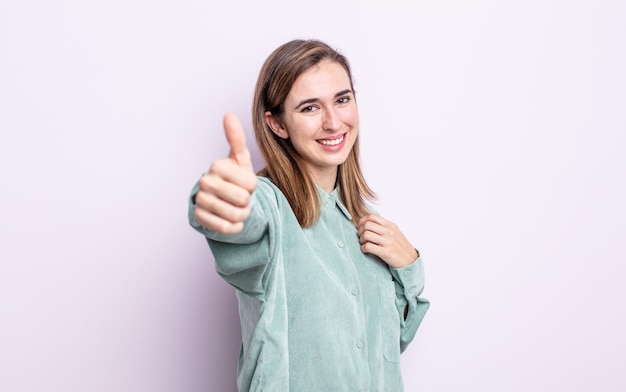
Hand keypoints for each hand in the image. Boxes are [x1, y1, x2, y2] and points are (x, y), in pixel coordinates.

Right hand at [193, 113, 257, 233]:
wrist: (220, 200)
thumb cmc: (234, 178)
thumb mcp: (239, 159)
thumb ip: (236, 138)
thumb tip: (228, 114)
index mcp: (217, 165)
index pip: (251, 183)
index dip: (254, 186)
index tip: (246, 183)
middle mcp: (205, 181)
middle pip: (243, 200)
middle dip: (248, 202)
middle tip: (242, 198)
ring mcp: (200, 200)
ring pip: (235, 215)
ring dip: (242, 215)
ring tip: (236, 207)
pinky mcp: (198, 218)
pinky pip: (226, 228)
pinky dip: (234, 227)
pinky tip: (230, 219)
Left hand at [357, 213, 418, 267]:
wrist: (410, 261)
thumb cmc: (400, 247)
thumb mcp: (395, 232)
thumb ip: (384, 226)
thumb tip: (368, 222)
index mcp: (391, 225)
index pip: (372, 216)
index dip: (362, 221)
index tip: (360, 226)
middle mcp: (389, 232)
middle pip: (367, 225)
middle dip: (360, 231)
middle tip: (361, 236)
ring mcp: (388, 242)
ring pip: (366, 234)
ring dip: (361, 240)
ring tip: (364, 243)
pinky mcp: (386, 252)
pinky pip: (368, 246)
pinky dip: (364, 248)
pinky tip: (366, 250)